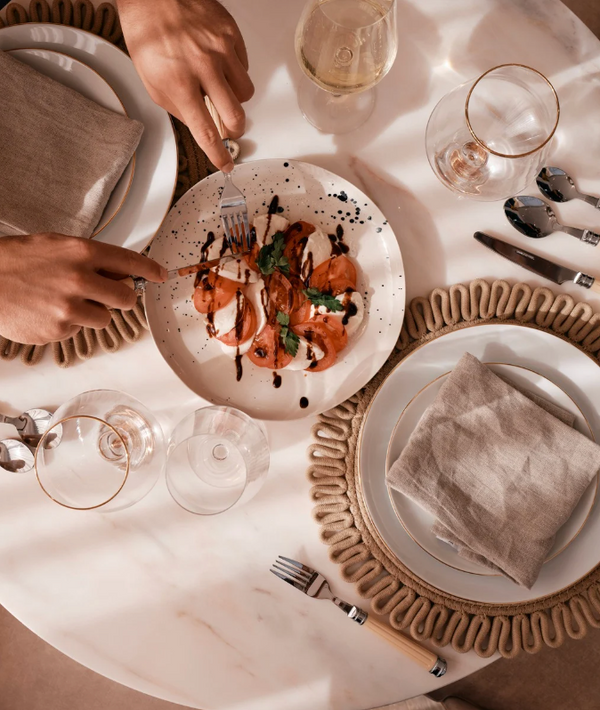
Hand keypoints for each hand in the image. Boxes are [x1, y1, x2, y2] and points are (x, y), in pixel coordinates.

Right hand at [0, 233, 166, 344]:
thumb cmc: (17, 261)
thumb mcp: (56, 246)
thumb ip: (89, 258)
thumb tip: (120, 272)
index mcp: (81, 253)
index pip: (128, 261)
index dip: (149, 270)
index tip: (160, 275)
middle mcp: (80, 280)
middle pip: (126, 297)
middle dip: (121, 297)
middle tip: (108, 294)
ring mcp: (70, 308)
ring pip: (105, 317)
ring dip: (93, 312)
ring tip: (65, 301)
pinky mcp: (59, 330)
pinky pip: (79, 330)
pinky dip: (69, 323)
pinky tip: (48, 311)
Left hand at [117, 0, 253, 171]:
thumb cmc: (148, 34)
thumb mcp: (151, 81)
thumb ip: (177, 107)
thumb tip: (198, 123)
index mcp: (180, 84)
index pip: (206, 132)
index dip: (218, 154)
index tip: (225, 164)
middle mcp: (204, 68)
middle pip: (235, 117)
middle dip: (234, 130)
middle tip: (228, 128)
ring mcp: (221, 50)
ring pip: (246, 93)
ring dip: (236, 99)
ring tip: (221, 89)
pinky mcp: (231, 35)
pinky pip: (244, 66)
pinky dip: (236, 72)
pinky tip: (220, 65)